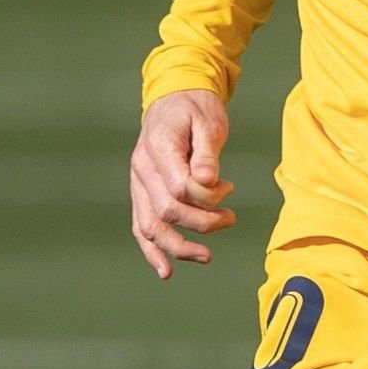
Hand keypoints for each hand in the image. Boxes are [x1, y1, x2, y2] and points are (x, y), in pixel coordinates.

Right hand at [129, 88, 234, 278]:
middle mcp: (141, 168)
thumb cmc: (196, 109)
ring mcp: (137, 183)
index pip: (179, 187)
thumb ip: (208, 153)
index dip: (207, 197)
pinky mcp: (141, 193)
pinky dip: (151, 250)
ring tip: (206, 257)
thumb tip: (209, 182)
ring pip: (150, 226)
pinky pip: (141, 226)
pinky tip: (166, 271)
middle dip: (201, 222)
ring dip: (178, 247)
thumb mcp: (209, 121)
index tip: (228, 188)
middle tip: (230, 218)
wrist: (174, 98)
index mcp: (158, 147)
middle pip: (166, 210)